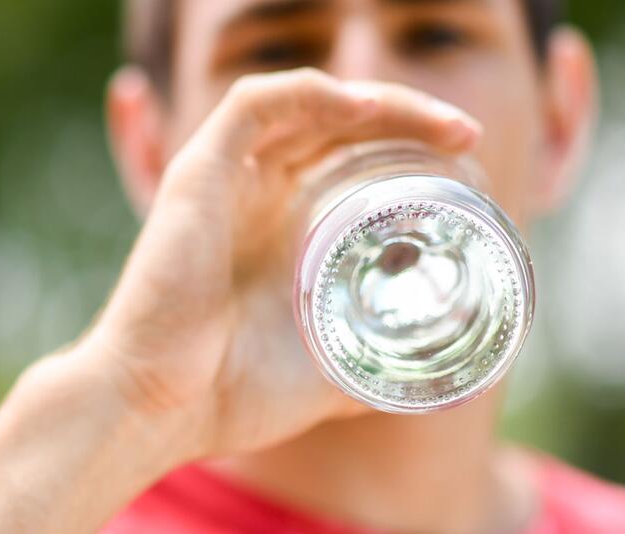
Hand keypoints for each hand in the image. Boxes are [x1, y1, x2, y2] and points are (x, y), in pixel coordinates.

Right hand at [80, 67, 482, 460]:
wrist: (158, 412)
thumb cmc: (232, 395)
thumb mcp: (327, 373)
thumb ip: (368, 366)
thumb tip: (426, 383)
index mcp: (282, 227)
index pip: (349, 157)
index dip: (408, 148)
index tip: (467, 164)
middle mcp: (255, 192)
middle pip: (338, 123)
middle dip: (408, 119)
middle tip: (466, 135)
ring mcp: (226, 178)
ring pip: (307, 103)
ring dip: (380, 101)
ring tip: (443, 122)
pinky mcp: (197, 172)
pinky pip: (255, 105)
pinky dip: (311, 94)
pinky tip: (366, 108)